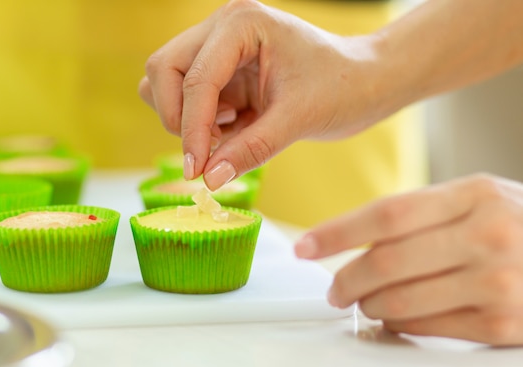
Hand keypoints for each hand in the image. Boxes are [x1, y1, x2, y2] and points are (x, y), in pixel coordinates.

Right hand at [139, 0, 381, 189]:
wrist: (364, 82)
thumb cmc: (342, 87)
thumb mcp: (298, 119)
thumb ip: (251, 149)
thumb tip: (209, 180)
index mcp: (242, 24)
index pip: (195, 77)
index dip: (190, 128)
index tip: (195, 170)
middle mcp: (222, 29)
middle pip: (163, 69)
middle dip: (177, 116)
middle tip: (207, 150)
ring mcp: (218, 49)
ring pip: (165, 82)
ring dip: (183, 118)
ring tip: (225, 135)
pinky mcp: (221, 73)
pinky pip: (187, 99)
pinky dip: (198, 123)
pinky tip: (233, 129)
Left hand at [295, 174, 522, 345]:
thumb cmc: (520, 226)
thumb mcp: (480, 199)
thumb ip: (423, 214)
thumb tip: (354, 240)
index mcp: (475, 194)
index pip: (387, 214)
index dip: (337, 232)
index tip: (306, 246)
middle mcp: (489, 234)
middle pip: (387, 261)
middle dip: (345, 279)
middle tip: (333, 288)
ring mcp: (499, 281)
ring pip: (401, 299)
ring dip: (368, 305)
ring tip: (362, 302)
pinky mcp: (504, 323)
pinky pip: (427, 327)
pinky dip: (399, 324)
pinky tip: (394, 317)